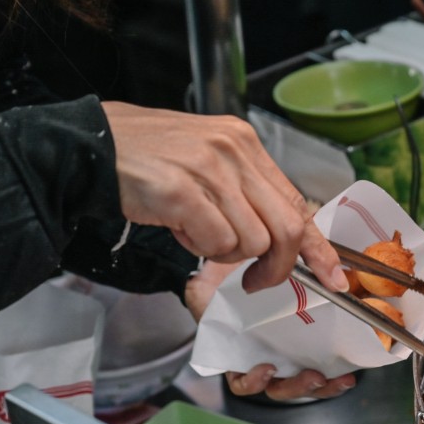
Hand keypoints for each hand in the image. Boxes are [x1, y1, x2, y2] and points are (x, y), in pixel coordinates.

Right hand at [101, 101, 348, 293]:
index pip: (298, 202)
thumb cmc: (148, 159)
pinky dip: (200, 249)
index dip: (319, 247)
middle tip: (254, 280)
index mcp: (245, 143)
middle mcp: (234, 150)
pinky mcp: (182, 192)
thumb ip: (247, 192)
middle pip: (286, 228)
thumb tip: (281, 237)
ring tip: (197, 232)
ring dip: (226, 254)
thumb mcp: (209, 162)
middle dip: (277, 267)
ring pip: (252, 241)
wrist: (89, 146)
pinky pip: (216, 242)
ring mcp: (208, 170)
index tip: (334, 275)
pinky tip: (180, 228)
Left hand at [184, 242, 356, 400]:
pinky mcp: (228, 352)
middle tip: (328, 378)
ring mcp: (255, 349)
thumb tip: (341, 284)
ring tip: (309, 376)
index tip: (350, 373)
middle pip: (303, 379)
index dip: (338, 374)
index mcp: (300, 324)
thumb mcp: (294, 243)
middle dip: (320, 388)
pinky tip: (266, 368)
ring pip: (275, 386)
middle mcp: (279, 341)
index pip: (324, 358)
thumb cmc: (254, 248)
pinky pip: (239, 380)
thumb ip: (319, 258)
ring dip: (295, 388)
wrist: (212, 243)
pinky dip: (254, 382)